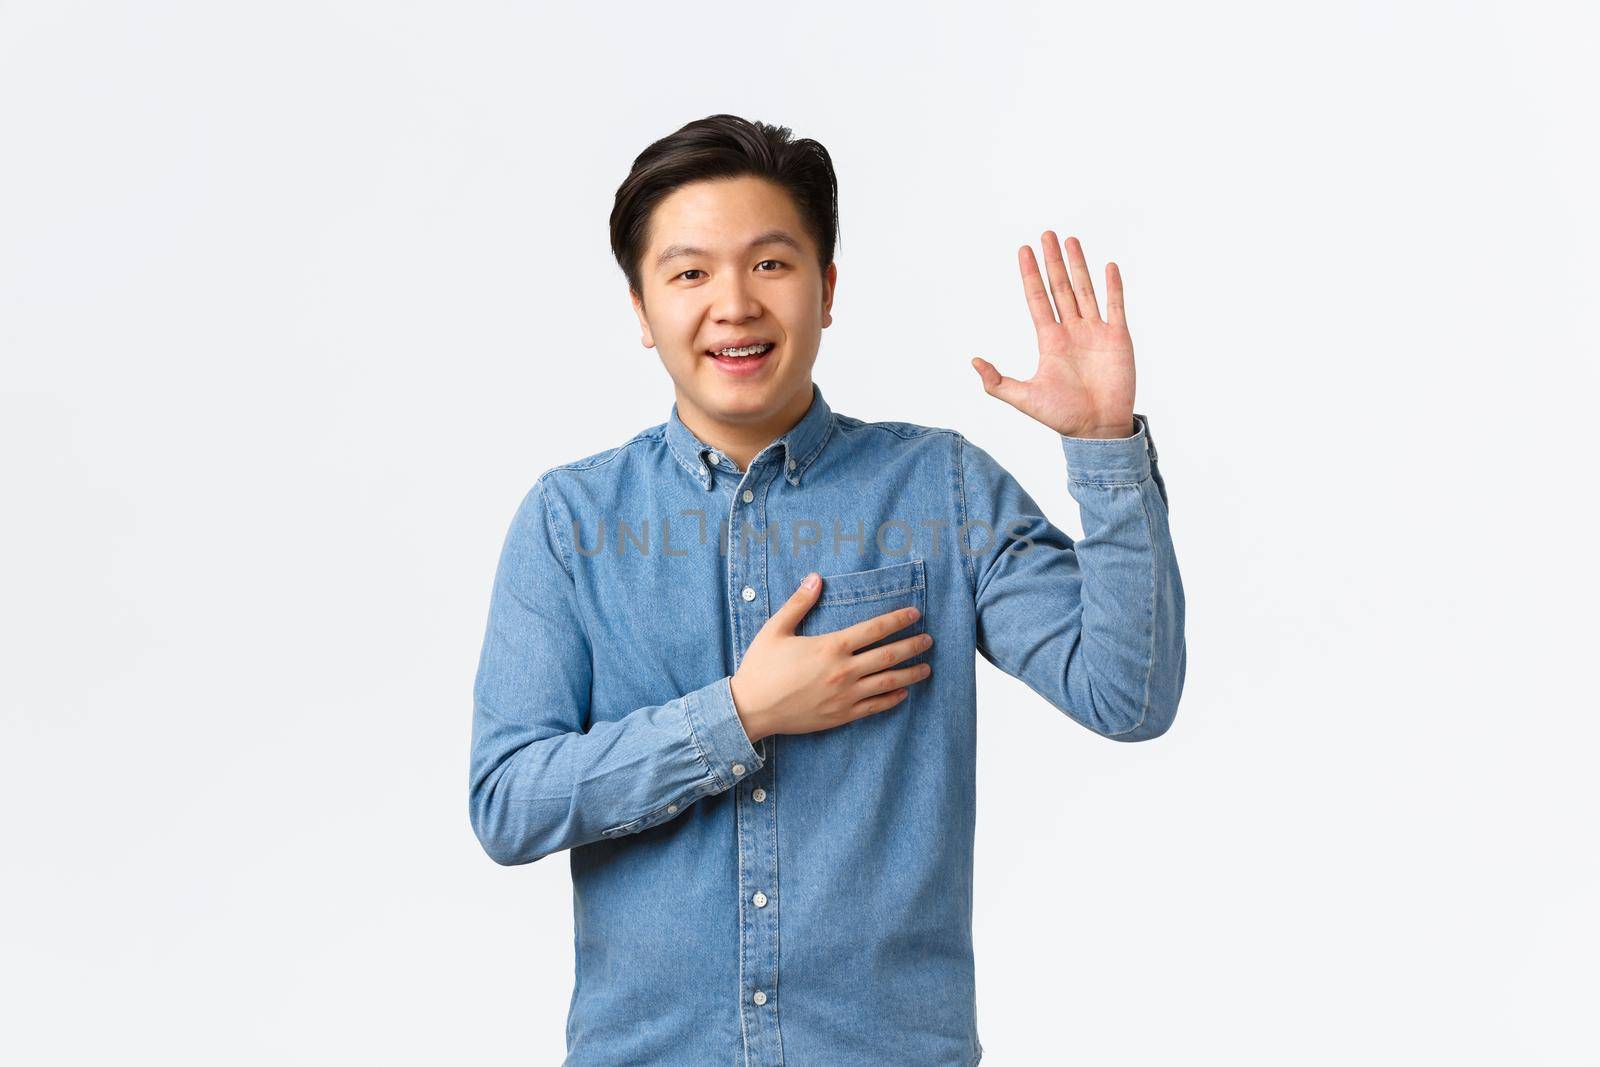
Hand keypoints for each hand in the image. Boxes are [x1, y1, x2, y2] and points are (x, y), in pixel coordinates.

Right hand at [729, 574, 933, 742]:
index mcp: (831, 647)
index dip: (898, 620)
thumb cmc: (761, 668)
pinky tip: (903, 693)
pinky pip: (874, 707)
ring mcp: (845, 696)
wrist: (751, 709)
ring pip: (888, 683)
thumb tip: (815, 577)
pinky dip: (892, 699)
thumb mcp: (776, 629)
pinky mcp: (841, 715)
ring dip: (910, 674)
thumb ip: (799, 603)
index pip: (874, 629)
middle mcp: (843, 671)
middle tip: (928, 639)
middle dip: (912, 646)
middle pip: (888, 655)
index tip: (914, 614)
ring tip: (926, 667)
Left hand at [971, 232, 1136, 438]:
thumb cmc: (1062, 416)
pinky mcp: (1118, 338)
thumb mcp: (1023, 398)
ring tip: (1070, 240)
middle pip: (1060, 287)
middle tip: (1046, 234)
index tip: (1024, 250)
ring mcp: (1095, 332)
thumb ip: (997, 382)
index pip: (1037, 299)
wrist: (1097, 429)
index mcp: (1049, 340)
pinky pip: (1115, 306)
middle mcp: (1072, 331)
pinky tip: (1108, 266)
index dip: (1030, 275)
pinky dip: (1113, 287)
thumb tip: (973, 362)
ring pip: (1085, 290)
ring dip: (1078, 265)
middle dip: (1052, 261)